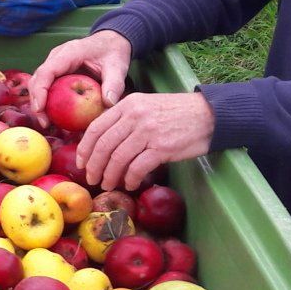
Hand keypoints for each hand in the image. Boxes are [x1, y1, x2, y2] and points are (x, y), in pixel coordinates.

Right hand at [27, 30, 133, 120]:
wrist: (111, 42)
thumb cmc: (112, 52)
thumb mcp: (117, 67)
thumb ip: (114, 84)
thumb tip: (109, 104)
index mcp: (69, 53)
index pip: (47, 71)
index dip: (40, 90)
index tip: (40, 109)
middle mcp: (57, 57)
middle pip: (37, 79)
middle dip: (36, 101)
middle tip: (44, 122)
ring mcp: (55, 64)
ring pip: (38, 83)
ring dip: (39, 103)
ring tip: (47, 122)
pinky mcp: (57, 72)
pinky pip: (47, 86)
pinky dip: (47, 101)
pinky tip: (54, 116)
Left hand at [76, 92, 214, 190]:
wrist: (208, 115)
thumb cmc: (176, 113)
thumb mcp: (146, 106)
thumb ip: (125, 118)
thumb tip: (102, 142)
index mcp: (127, 105)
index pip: (95, 128)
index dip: (84, 149)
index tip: (81, 163)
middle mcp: (135, 116)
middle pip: (103, 145)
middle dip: (94, 166)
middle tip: (92, 180)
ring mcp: (148, 131)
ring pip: (117, 158)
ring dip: (110, 176)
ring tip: (109, 185)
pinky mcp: (162, 147)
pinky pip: (137, 167)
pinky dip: (130, 179)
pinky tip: (130, 184)